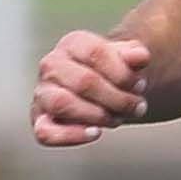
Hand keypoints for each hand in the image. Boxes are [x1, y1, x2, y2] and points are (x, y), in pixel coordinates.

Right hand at [31, 31, 150, 147]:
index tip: (141, 86)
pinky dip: (71, 136)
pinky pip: (45, 132)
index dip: (123, 73)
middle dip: (117, 98)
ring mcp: (43, 94)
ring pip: (62, 104)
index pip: (96, 53)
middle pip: (83, 82)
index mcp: (72, 44)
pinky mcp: (40, 120)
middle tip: (138, 107)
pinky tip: (95, 133)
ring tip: (117, 119)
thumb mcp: (126, 60)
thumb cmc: (112, 73)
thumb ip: (134, 55)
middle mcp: (51, 66)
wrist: (97, 90)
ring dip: (97, 116)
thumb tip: (140, 57)